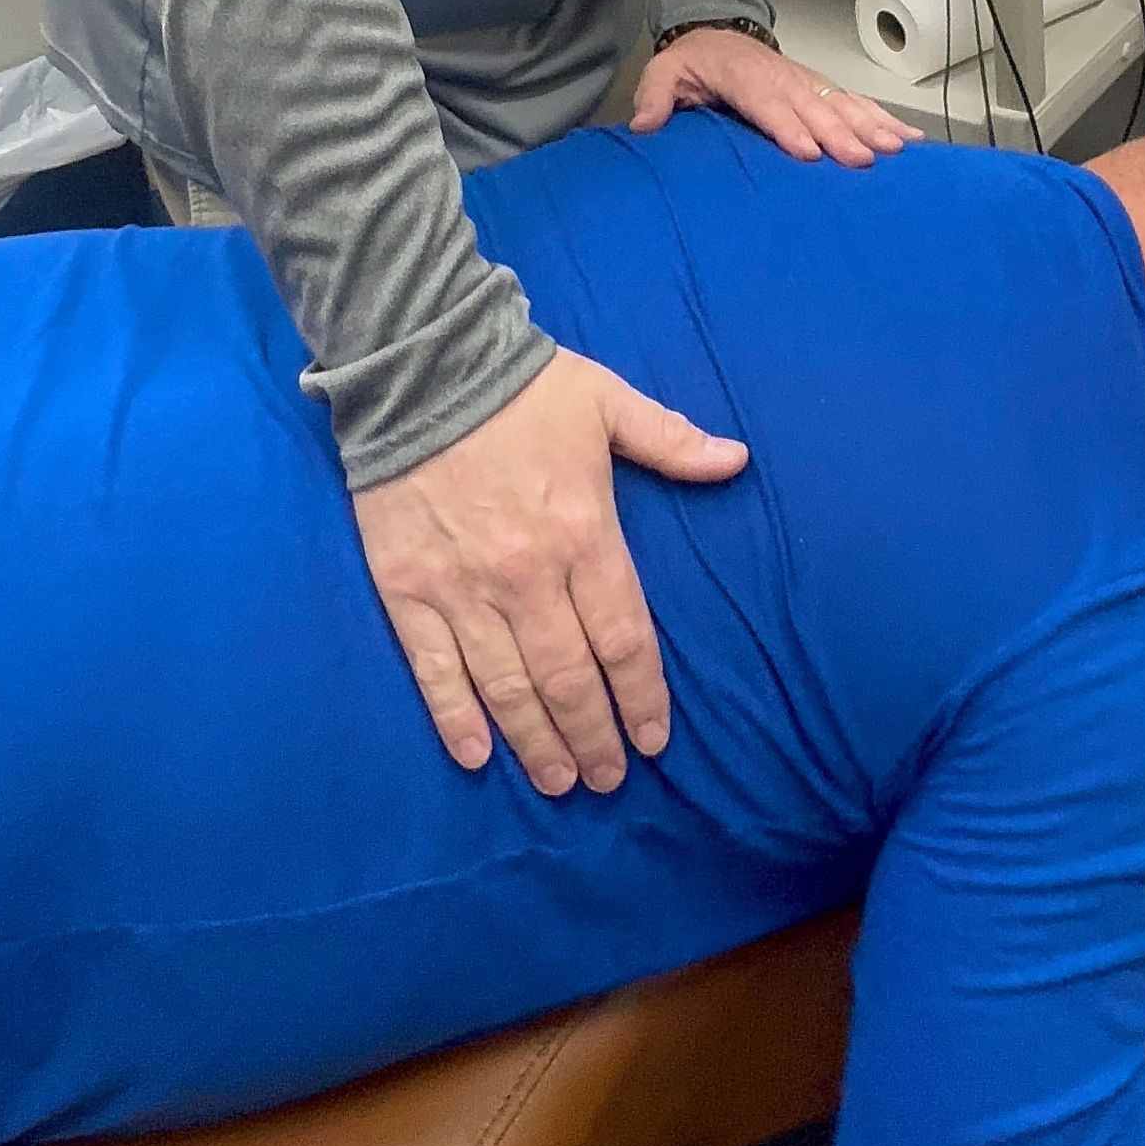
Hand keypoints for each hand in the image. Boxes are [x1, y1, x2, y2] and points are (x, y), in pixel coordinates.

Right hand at [352, 349, 746, 794]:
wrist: (420, 363)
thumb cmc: (522, 385)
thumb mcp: (608, 401)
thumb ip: (671, 441)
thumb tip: (737, 460)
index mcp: (585, 533)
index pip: (624, 639)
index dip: (641, 697)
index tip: (654, 738)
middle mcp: (528, 575)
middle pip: (569, 678)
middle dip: (593, 736)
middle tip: (607, 779)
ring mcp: (463, 588)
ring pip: (508, 686)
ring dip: (537, 742)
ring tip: (559, 781)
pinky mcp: (407, 589)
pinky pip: (435, 668)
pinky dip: (455, 717)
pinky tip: (477, 755)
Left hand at [630, 26, 917, 165]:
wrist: (718, 32)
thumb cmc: (693, 62)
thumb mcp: (664, 72)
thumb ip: (655, 96)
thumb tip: (643, 124)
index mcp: (743, 76)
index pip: (767, 104)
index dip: (789, 127)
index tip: (809, 152)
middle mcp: (782, 78)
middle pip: (814, 107)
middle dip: (840, 133)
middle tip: (862, 159)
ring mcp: (806, 82)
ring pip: (842, 104)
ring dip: (871, 126)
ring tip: (896, 149)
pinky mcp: (821, 89)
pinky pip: (856, 103)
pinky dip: (883, 119)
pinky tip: (908, 139)